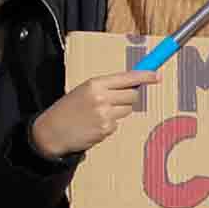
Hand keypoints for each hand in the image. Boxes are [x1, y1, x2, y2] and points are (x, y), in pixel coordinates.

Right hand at [31, 71, 150, 160]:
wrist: (51, 131)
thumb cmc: (68, 109)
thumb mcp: (84, 90)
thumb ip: (107, 87)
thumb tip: (133, 86)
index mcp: (95, 84)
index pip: (127, 77)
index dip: (144, 76)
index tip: (157, 75)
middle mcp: (102, 98)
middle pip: (132, 95)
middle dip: (129, 97)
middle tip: (115, 100)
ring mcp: (105, 115)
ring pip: (126, 110)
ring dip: (118, 111)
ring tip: (97, 114)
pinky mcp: (106, 130)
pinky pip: (117, 124)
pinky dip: (109, 125)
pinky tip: (93, 125)